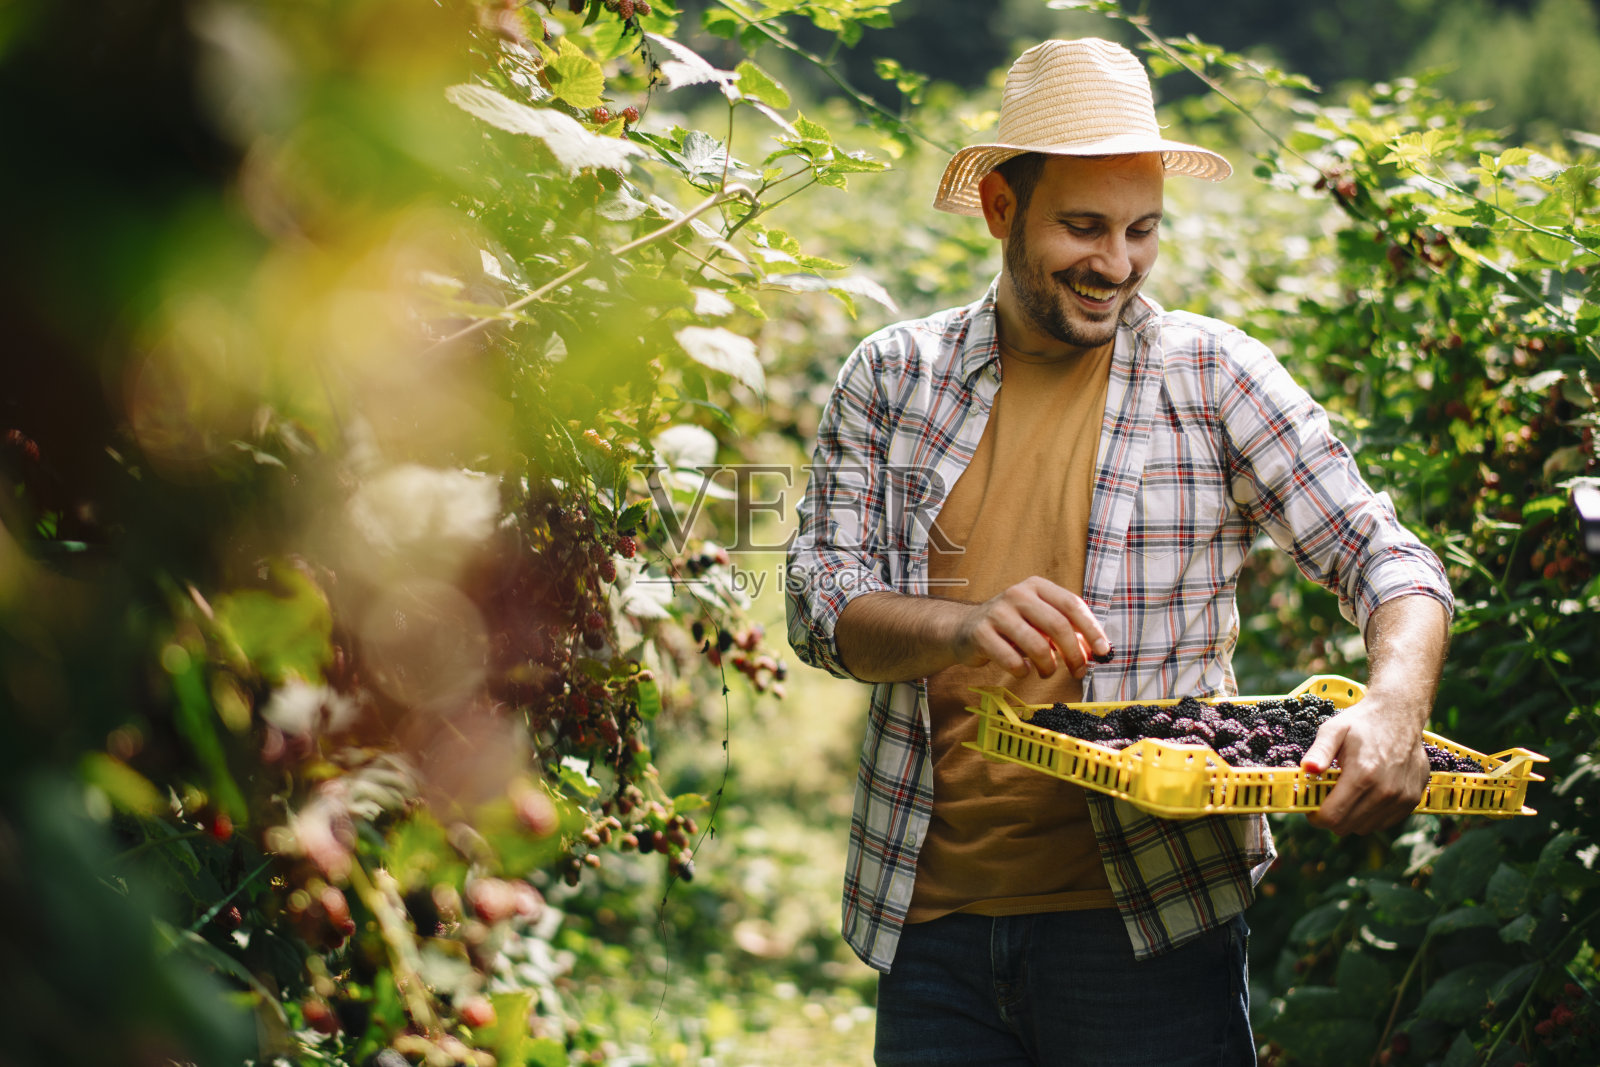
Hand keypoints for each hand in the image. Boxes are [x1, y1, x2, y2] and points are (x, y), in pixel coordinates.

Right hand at [951, 576, 1109, 679]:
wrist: (965, 629)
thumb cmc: (1012, 627)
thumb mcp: (1040, 620)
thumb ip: (1067, 630)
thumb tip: (1096, 651)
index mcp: (1037, 586)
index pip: (1072, 605)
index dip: (1091, 629)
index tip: (1103, 652)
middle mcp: (1017, 594)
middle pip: (1057, 625)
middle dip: (1073, 653)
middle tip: (1079, 671)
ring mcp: (997, 613)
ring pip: (1036, 645)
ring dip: (1049, 666)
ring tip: (1047, 672)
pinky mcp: (981, 634)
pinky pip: (1012, 660)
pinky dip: (1023, 671)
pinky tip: (1023, 669)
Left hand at [1300, 697, 1430, 834]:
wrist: (1400, 714)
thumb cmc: (1361, 722)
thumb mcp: (1333, 729)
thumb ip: (1319, 751)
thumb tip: (1306, 768)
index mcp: (1363, 774)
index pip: (1333, 817)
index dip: (1316, 816)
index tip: (1311, 806)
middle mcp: (1385, 791)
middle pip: (1346, 827)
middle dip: (1330, 816)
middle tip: (1327, 798)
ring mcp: (1402, 798)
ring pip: (1364, 828)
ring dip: (1351, 817)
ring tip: (1347, 792)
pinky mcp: (1412, 800)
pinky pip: (1383, 822)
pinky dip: (1370, 815)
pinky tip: (1366, 794)